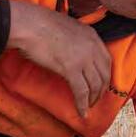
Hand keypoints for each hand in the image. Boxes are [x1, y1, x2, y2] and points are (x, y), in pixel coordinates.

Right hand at [8, 0, 111, 116]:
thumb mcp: (68, 29)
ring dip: (92, 99)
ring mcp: (83, 58)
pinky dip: (82, 104)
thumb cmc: (41, 25)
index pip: (106, 61)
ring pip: (94, 85)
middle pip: (104, 75)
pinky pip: (81, 91)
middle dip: (100, 91)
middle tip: (95, 100)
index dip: (105, 76)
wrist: (28, 24)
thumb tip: (75, 55)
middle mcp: (92, 47)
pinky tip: (81, 112)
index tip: (101, 86)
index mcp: (92, 36)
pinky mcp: (71, 69)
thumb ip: (77, 41)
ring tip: (88, 107)